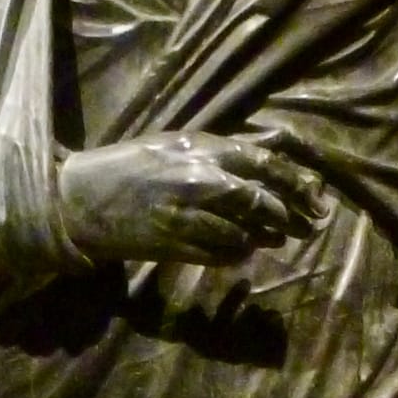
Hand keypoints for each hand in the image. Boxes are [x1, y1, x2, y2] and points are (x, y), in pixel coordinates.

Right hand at [56, 132, 323, 265]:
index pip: (263, 165)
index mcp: (200, 149)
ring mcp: (185, 215)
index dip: (296, 183)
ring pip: (243, 232)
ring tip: (276, 239)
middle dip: (290, 217)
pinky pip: (219, 255)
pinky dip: (237, 254)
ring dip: (265, 238)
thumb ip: (226, 147)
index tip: (317, 196)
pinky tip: (243, 251)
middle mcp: (197, 180)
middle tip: (308, 227)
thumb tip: (276, 144)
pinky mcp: (174, 245)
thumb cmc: (130, 165)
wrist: (80, 198)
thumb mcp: (178, 143)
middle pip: (260, 202)